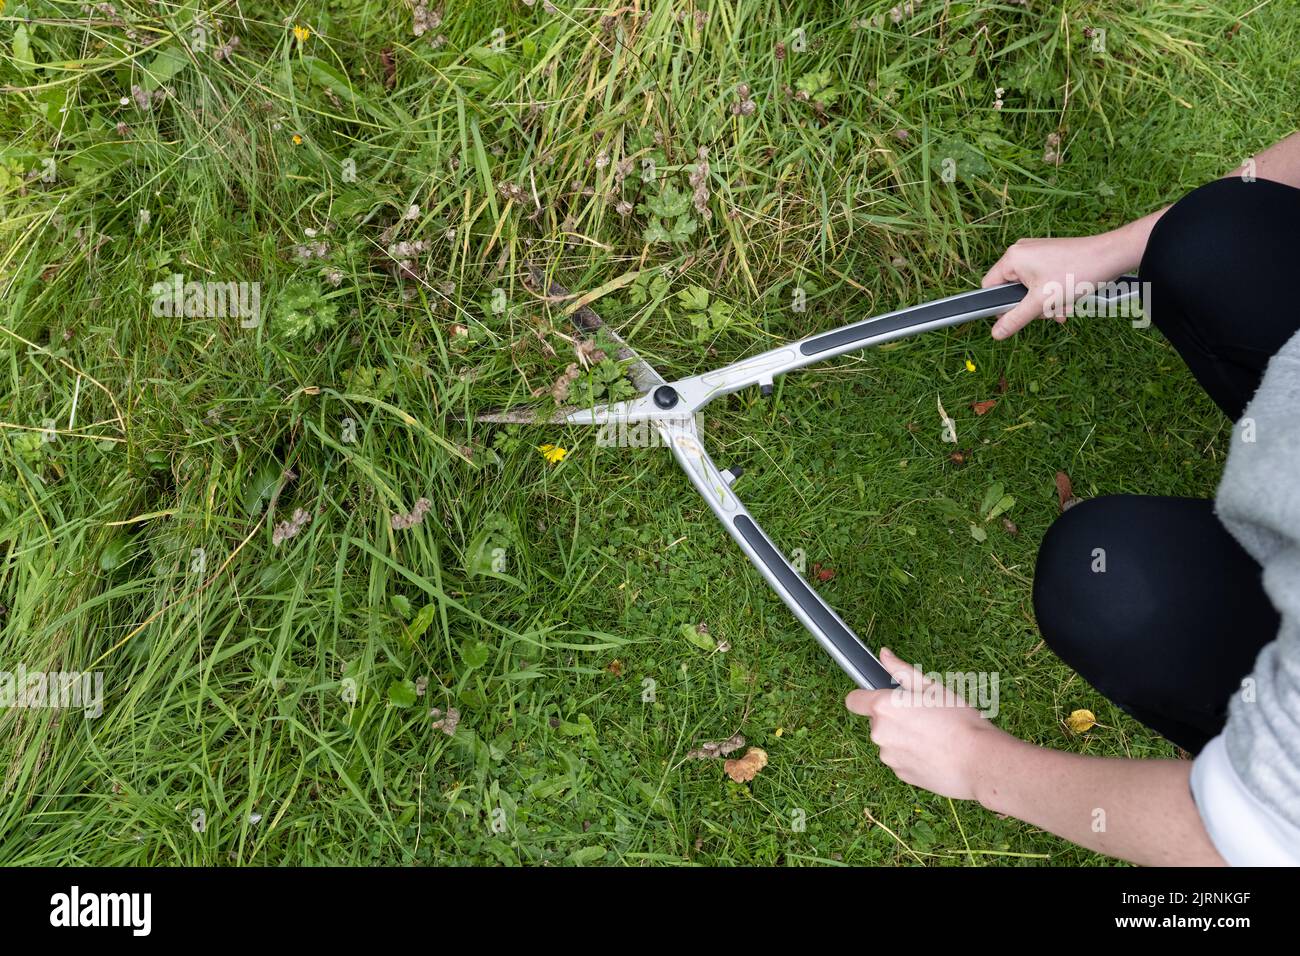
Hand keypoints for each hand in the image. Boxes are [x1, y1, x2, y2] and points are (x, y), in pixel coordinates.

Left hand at [845, 647, 1015, 801]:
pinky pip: (901, 759)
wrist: (978, 761)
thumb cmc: (959, 721)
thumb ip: (901, 671)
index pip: (853, 700)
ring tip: (934, 736)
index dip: (863, 696)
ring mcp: (889, 756)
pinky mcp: (900, 774)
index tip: (877, 696)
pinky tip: (935, 752)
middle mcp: (880, 733)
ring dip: (903, 737)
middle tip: (924, 715)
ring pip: (890, 741)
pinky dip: (912, 755)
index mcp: (884, 707)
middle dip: (894, 717)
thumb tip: (884, 655)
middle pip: (877, 721)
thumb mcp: (932, 687)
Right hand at [981, 232, 1135, 339]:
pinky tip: (1067, 302)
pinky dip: (1052, 294)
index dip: (1000, 306)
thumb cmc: (1076, 273)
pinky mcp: (1050, 256)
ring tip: (1062, 307)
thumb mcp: (1042, 302)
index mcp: (1012, 258)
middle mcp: (1021, 252)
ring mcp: (1037, 253)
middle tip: (1048, 311)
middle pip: (1012, 290)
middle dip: (1031, 307)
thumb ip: (1015, 319)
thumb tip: (995, 333)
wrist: (1111, 256)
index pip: (990, 287)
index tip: (1017, 316)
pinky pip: (1042, 281)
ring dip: (1045, 304)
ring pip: (1030, 289)